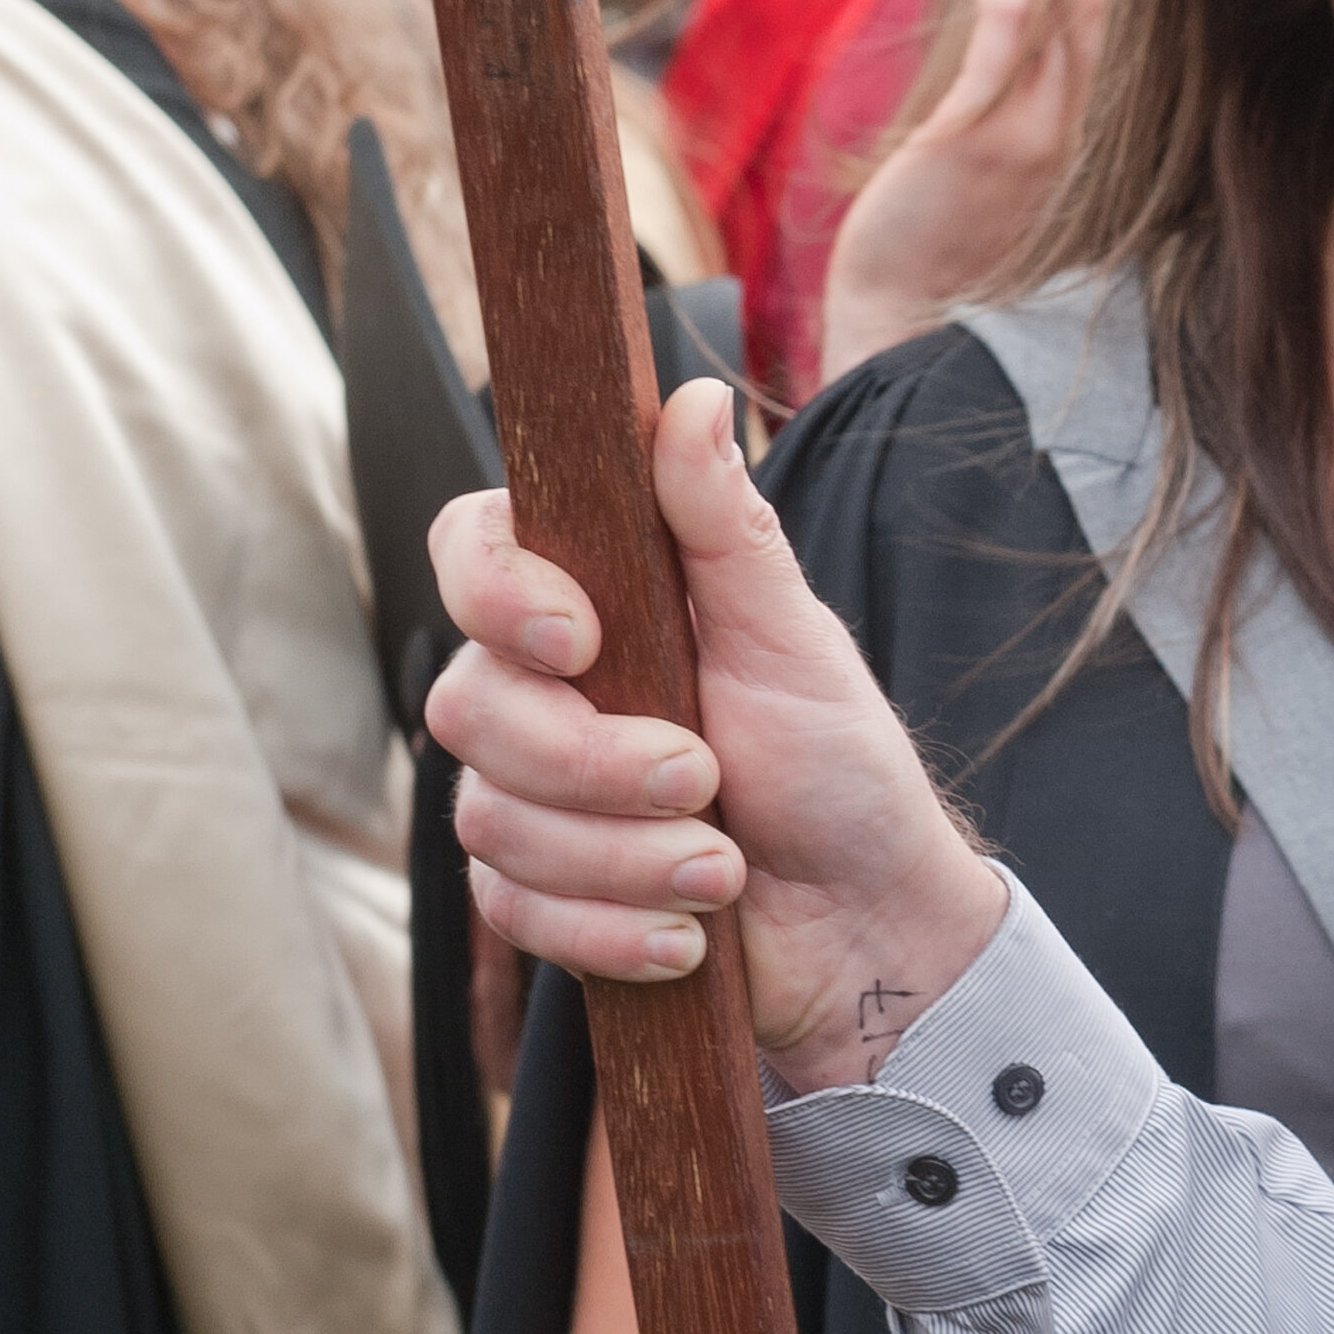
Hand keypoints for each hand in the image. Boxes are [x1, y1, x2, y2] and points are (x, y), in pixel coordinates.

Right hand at [426, 382, 999, 1090]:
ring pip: (493, 820)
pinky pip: (514, 911)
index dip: (495, 592)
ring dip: (624, 858)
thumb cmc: (837, 767)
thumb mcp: (792, 638)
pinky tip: (687, 934)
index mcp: (593, 601)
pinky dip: (610, 930)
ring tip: (723, 867)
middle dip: (592, 762)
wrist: (865, 922)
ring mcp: (528, 795)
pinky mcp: (537, 895)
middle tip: (705, 779)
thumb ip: (724, 528)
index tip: (581, 641)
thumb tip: (689, 399)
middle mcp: (538, 689)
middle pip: (468, 706)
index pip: (470, 550)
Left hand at [819, 0, 1110, 384]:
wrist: (903, 319)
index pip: (1107, 47)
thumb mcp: (985, 177)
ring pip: (1068, 18)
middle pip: (1103, 20)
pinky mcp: (980, 135)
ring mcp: (1033, 137)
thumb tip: (992, 51)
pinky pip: (1006, 35)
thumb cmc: (933, 250)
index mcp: (1075, 148)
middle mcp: (1070, 139)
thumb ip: (1002, 117)